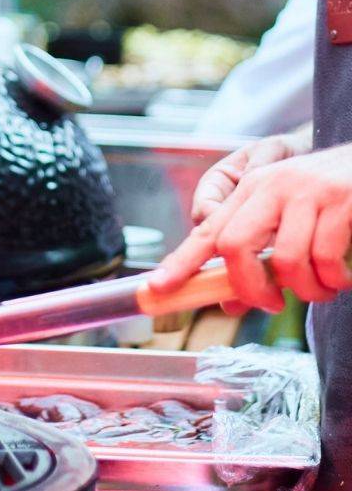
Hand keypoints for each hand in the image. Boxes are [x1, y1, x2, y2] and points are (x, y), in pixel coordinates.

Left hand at [148, 141, 351, 313]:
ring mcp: (307, 191)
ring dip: (304, 290)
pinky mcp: (342, 200)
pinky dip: (332, 281)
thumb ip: (258, 260)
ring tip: (321, 291)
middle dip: (248, 287)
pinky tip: (340, 280)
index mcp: (251, 190)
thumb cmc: (333, 199)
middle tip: (270, 304)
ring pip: (284, 260)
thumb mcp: (288, 219)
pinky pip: (324, 258)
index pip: (207, 231)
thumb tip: (228, 304)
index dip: (180, 262)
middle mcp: (272, 186)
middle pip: (234, 247)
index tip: (158, 288)